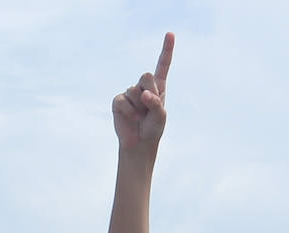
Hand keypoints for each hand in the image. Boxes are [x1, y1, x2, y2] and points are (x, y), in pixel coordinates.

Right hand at [113, 32, 172, 150]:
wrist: (139, 143)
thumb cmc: (153, 128)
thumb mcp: (161, 116)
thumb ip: (156, 103)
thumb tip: (143, 94)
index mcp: (158, 87)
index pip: (163, 65)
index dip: (166, 49)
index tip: (170, 34)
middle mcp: (143, 87)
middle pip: (146, 75)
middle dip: (149, 91)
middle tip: (148, 107)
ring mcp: (129, 94)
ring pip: (134, 89)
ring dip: (139, 106)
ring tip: (140, 116)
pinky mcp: (118, 102)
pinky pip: (123, 100)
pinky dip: (129, 110)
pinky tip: (131, 118)